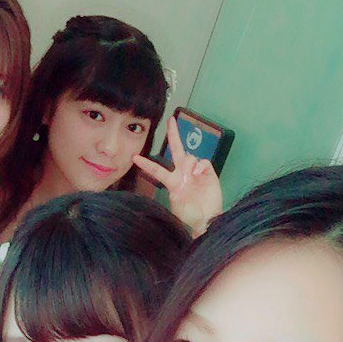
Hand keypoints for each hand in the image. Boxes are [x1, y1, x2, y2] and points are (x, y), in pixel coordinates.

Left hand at [132, 116, 222, 236]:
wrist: (206, 221)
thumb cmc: (189, 217)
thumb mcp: (176, 207)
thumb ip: (175, 193)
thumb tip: (180, 182)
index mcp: (172, 182)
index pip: (157, 170)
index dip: (146, 164)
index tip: (134, 157)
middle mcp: (183, 173)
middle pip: (176, 150)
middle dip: (174, 134)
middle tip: (170, 119)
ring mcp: (196, 172)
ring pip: (190, 157)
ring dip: (189, 163)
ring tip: (192, 177)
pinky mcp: (208, 173)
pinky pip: (202, 162)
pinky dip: (200, 167)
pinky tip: (198, 176)